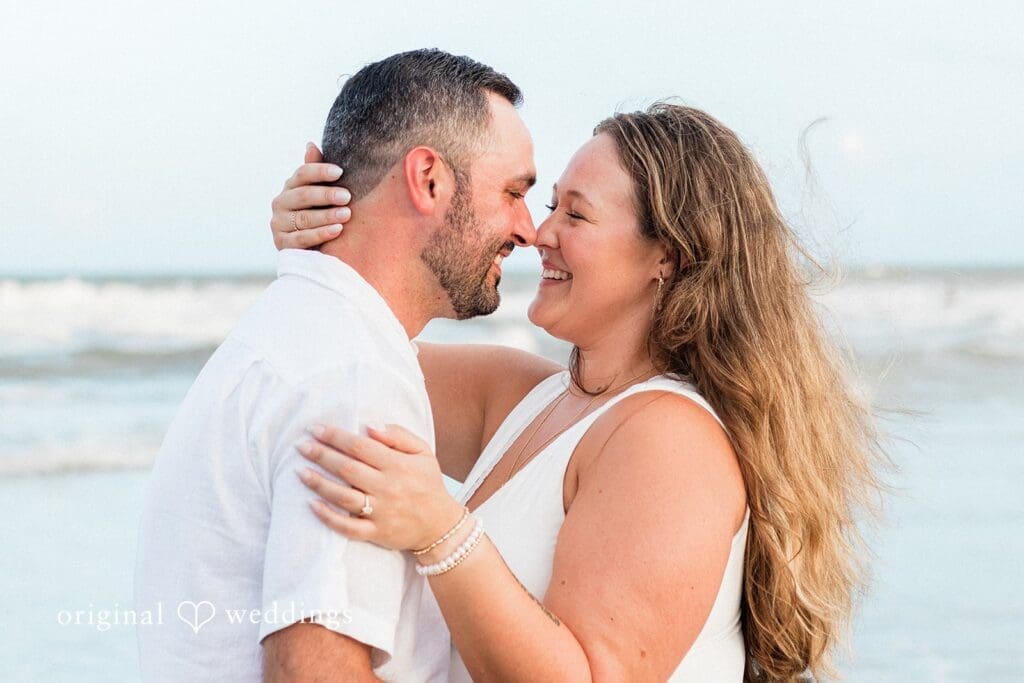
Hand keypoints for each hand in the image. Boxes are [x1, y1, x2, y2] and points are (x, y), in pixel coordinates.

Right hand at [270, 143, 352, 249]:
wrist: (311, 248)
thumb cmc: (320, 214)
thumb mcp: (320, 193)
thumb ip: (316, 173)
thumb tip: (310, 145)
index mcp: (291, 186)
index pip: (302, 174)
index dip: (320, 171)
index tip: (340, 172)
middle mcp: (281, 203)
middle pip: (303, 195)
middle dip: (326, 195)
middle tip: (347, 196)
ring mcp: (279, 224)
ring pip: (303, 218)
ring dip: (327, 216)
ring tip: (346, 214)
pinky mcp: (282, 244)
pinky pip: (302, 238)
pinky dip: (320, 234)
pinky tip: (337, 230)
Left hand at [296, 423, 464, 552]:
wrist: (440, 525)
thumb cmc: (427, 483)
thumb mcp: (422, 452)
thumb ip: (398, 435)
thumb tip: (370, 426)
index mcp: (398, 465)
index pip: (360, 447)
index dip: (335, 437)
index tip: (316, 429)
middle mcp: (388, 488)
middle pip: (347, 469)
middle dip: (321, 455)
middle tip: (301, 446)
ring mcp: (381, 512)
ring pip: (344, 497)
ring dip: (319, 483)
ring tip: (300, 472)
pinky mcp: (376, 532)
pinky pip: (348, 527)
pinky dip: (329, 517)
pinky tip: (312, 505)